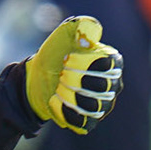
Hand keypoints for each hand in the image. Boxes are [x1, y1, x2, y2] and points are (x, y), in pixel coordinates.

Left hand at [24, 16, 122, 133]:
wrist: (37, 78)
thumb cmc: (55, 54)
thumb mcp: (63, 35)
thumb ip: (79, 27)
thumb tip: (92, 32)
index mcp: (112, 62)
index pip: (110, 65)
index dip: (86, 63)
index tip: (67, 59)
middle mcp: (113, 85)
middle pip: (102, 87)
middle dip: (74, 79)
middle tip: (61, 74)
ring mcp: (103, 105)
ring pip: (93, 107)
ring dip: (69, 96)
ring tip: (58, 87)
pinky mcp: (90, 121)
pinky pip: (84, 122)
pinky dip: (65, 112)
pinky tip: (55, 101)